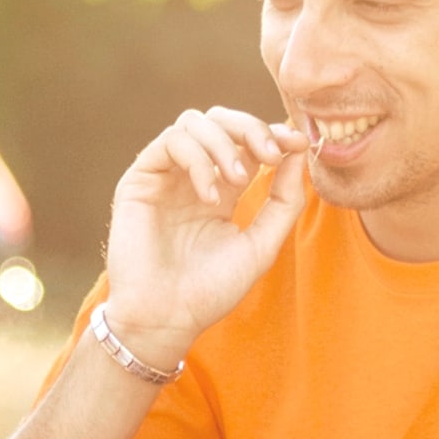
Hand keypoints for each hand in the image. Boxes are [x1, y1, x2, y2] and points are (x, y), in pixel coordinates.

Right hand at [104, 107, 307, 363]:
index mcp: (221, 190)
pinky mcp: (139, 180)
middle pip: (220, 120)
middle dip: (251, 128)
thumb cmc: (211, 290)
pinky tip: (209, 195)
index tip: (298, 144)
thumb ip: (284, 200)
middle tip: (271, 153)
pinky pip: (170, 143)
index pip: (246, 142)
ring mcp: (164, 176)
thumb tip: (299, 153)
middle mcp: (191, 177)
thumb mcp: (262, 244)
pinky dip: (198, 160)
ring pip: (194, 122)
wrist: (167, 317)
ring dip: (224, 143)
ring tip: (238, 179)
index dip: (272, 134)